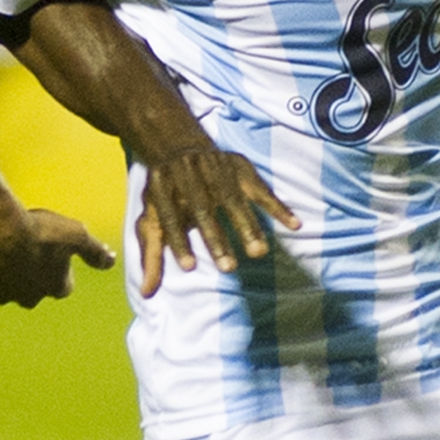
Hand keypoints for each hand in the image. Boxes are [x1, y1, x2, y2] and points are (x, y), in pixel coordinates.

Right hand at [0, 195, 114, 308]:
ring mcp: (3, 297)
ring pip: (6, 290)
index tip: (53, 255)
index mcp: (56, 287)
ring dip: (6, 275)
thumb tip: (112, 261)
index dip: (59, 271)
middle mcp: (31, 299)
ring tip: (3, 250)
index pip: (63, 286)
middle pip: (34, 292)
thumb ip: (95, 251)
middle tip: (26, 250)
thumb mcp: (76, 234)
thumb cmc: (38, 231)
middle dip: (32, 276)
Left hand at [133, 146, 300, 296]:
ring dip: (247, 226)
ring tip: (259, 253)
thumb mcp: (151, 219)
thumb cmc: (165, 194)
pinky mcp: (239, 167)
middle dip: (216, 239)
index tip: (188, 268)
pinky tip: (294, 224)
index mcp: (163, 188)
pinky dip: (278, 206)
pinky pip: (261, 189)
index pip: (170, 218)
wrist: (179, 147)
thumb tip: (146, 293)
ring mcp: (216, 169)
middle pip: (203, 209)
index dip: (178, 242)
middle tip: (228, 268)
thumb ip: (151, 256)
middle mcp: (189, 175)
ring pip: (233, 199)